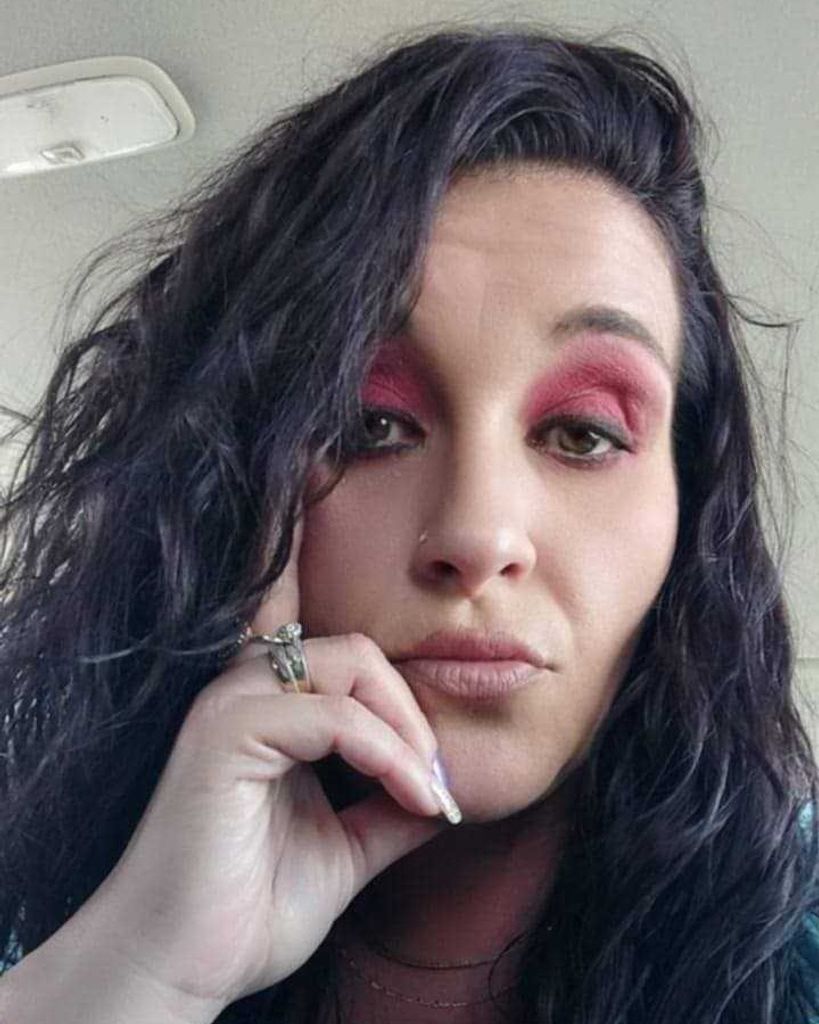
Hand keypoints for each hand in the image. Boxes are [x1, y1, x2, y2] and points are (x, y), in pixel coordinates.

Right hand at [73, 503, 452, 1016]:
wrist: (182, 969)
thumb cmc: (252, 906)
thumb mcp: (346, 847)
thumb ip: (390, 807)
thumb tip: (450, 788)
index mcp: (267, 704)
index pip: (307, 622)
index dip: (312, 548)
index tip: (351, 537)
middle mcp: (243, 689)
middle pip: (357, 648)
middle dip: (412, 709)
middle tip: (438, 781)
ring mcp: (229, 705)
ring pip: (348, 662)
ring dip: (404, 727)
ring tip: (429, 791)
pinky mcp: (225, 734)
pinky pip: (333, 716)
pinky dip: (386, 753)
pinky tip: (411, 797)